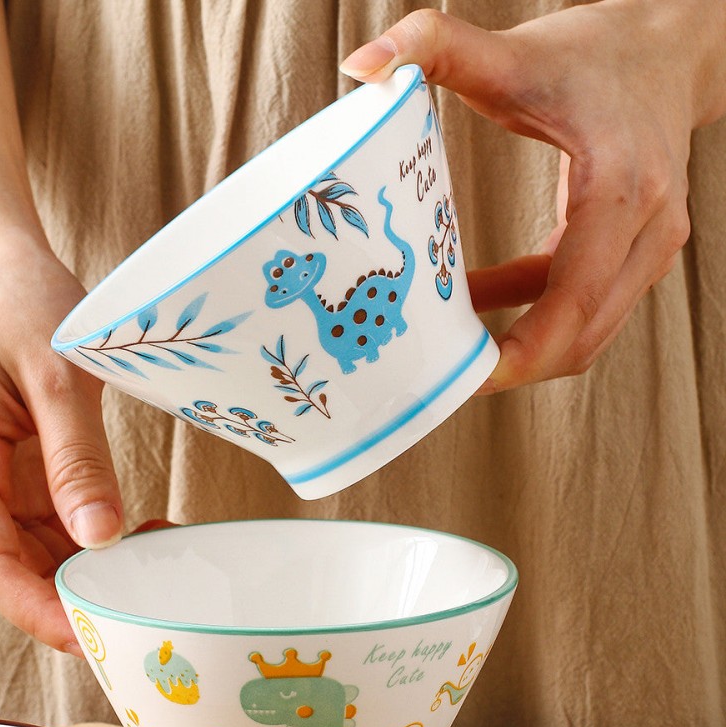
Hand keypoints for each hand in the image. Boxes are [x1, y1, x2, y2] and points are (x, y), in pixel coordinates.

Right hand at [0, 236, 123, 652]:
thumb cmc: (16, 302)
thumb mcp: (57, 376)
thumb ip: (77, 459)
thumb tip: (99, 538)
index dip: (40, 613)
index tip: (97, 638)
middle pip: (12, 573)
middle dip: (75, 603)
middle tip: (149, 618)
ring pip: (37, 556)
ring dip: (93, 572)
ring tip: (162, 569)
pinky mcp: (15, 474)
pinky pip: (52, 525)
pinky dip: (96, 539)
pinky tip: (147, 533)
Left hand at [340, 0, 724, 390]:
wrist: (668, 47)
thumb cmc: (592, 51)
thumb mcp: (512, 50)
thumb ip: (435, 45)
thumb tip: (360, 66)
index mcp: (621, 186)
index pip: (575, 294)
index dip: (525, 349)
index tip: (472, 376)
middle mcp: (650, 228)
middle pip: (584, 335)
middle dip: (517, 368)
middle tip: (446, 380)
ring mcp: (650, 248)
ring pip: (589, 335)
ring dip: (524, 349)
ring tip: (455, 348)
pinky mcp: (637, 256)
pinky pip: (582, 309)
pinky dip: (533, 316)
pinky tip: (478, 299)